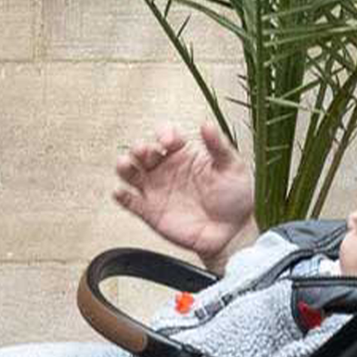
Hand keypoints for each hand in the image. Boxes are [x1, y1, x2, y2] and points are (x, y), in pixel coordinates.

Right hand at [113, 122, 253, 265]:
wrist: (231, 233)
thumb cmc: (235, 199)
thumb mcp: (233, 167)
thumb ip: (218, 145)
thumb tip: (206, 123)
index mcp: (185, 155)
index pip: (166, 136)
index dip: (164, 134)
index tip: (169, 141)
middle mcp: (167, 169)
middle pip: (142, 151)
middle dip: (140, 148)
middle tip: (147, 152)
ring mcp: (156, 190)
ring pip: (129, 172)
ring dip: (124, 165)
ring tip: (125, 164)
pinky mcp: (149, 211)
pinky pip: (128, 201)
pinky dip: (121, 196)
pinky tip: (121, 192)